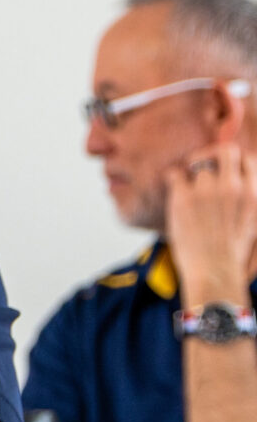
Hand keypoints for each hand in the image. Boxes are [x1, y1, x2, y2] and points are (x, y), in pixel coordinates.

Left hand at [163, 145, 256, 303]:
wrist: (215, 271)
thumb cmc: (231, 250)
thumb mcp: (252, 221)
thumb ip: (246, 196)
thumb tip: (234, 180)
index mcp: (253, 193)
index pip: (246, 159)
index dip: (233, 162)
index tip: (222, 172)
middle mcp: (234, 187)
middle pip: (224, 150)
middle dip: (211, 155)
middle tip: (201, 168)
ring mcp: (208, 190)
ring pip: (198, 160)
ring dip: (190, 170)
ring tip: (186, 185)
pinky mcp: (184, 197)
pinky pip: (175, 173)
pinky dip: (173, 179)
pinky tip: (174, 191)